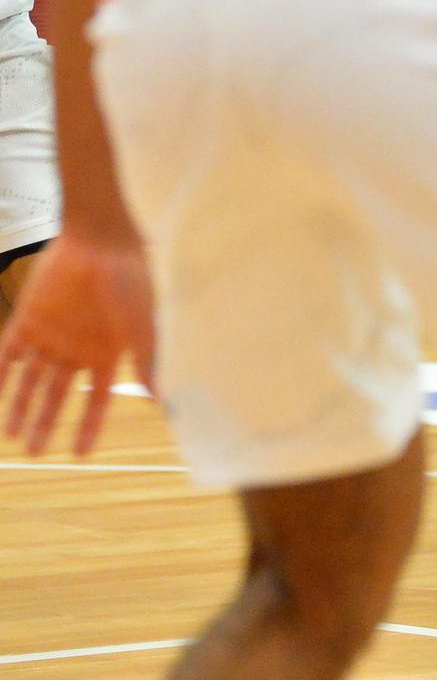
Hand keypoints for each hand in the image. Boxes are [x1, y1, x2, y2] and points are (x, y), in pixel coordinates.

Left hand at [0, 232, 154, 457]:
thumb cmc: (131, 280)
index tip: (80, 453)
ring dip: (20, 408)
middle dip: (46, 423)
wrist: (100, 241)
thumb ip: (149, 361)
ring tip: (12, 436)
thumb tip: (163, 400)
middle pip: (57, 395)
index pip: (95, 398)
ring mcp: (51, 335)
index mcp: (107, 353)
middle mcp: (77, 349)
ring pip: (30, 381)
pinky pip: (8, 355)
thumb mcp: (144, 326)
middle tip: (36, 451)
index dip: (88, 425)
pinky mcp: (28, 320)